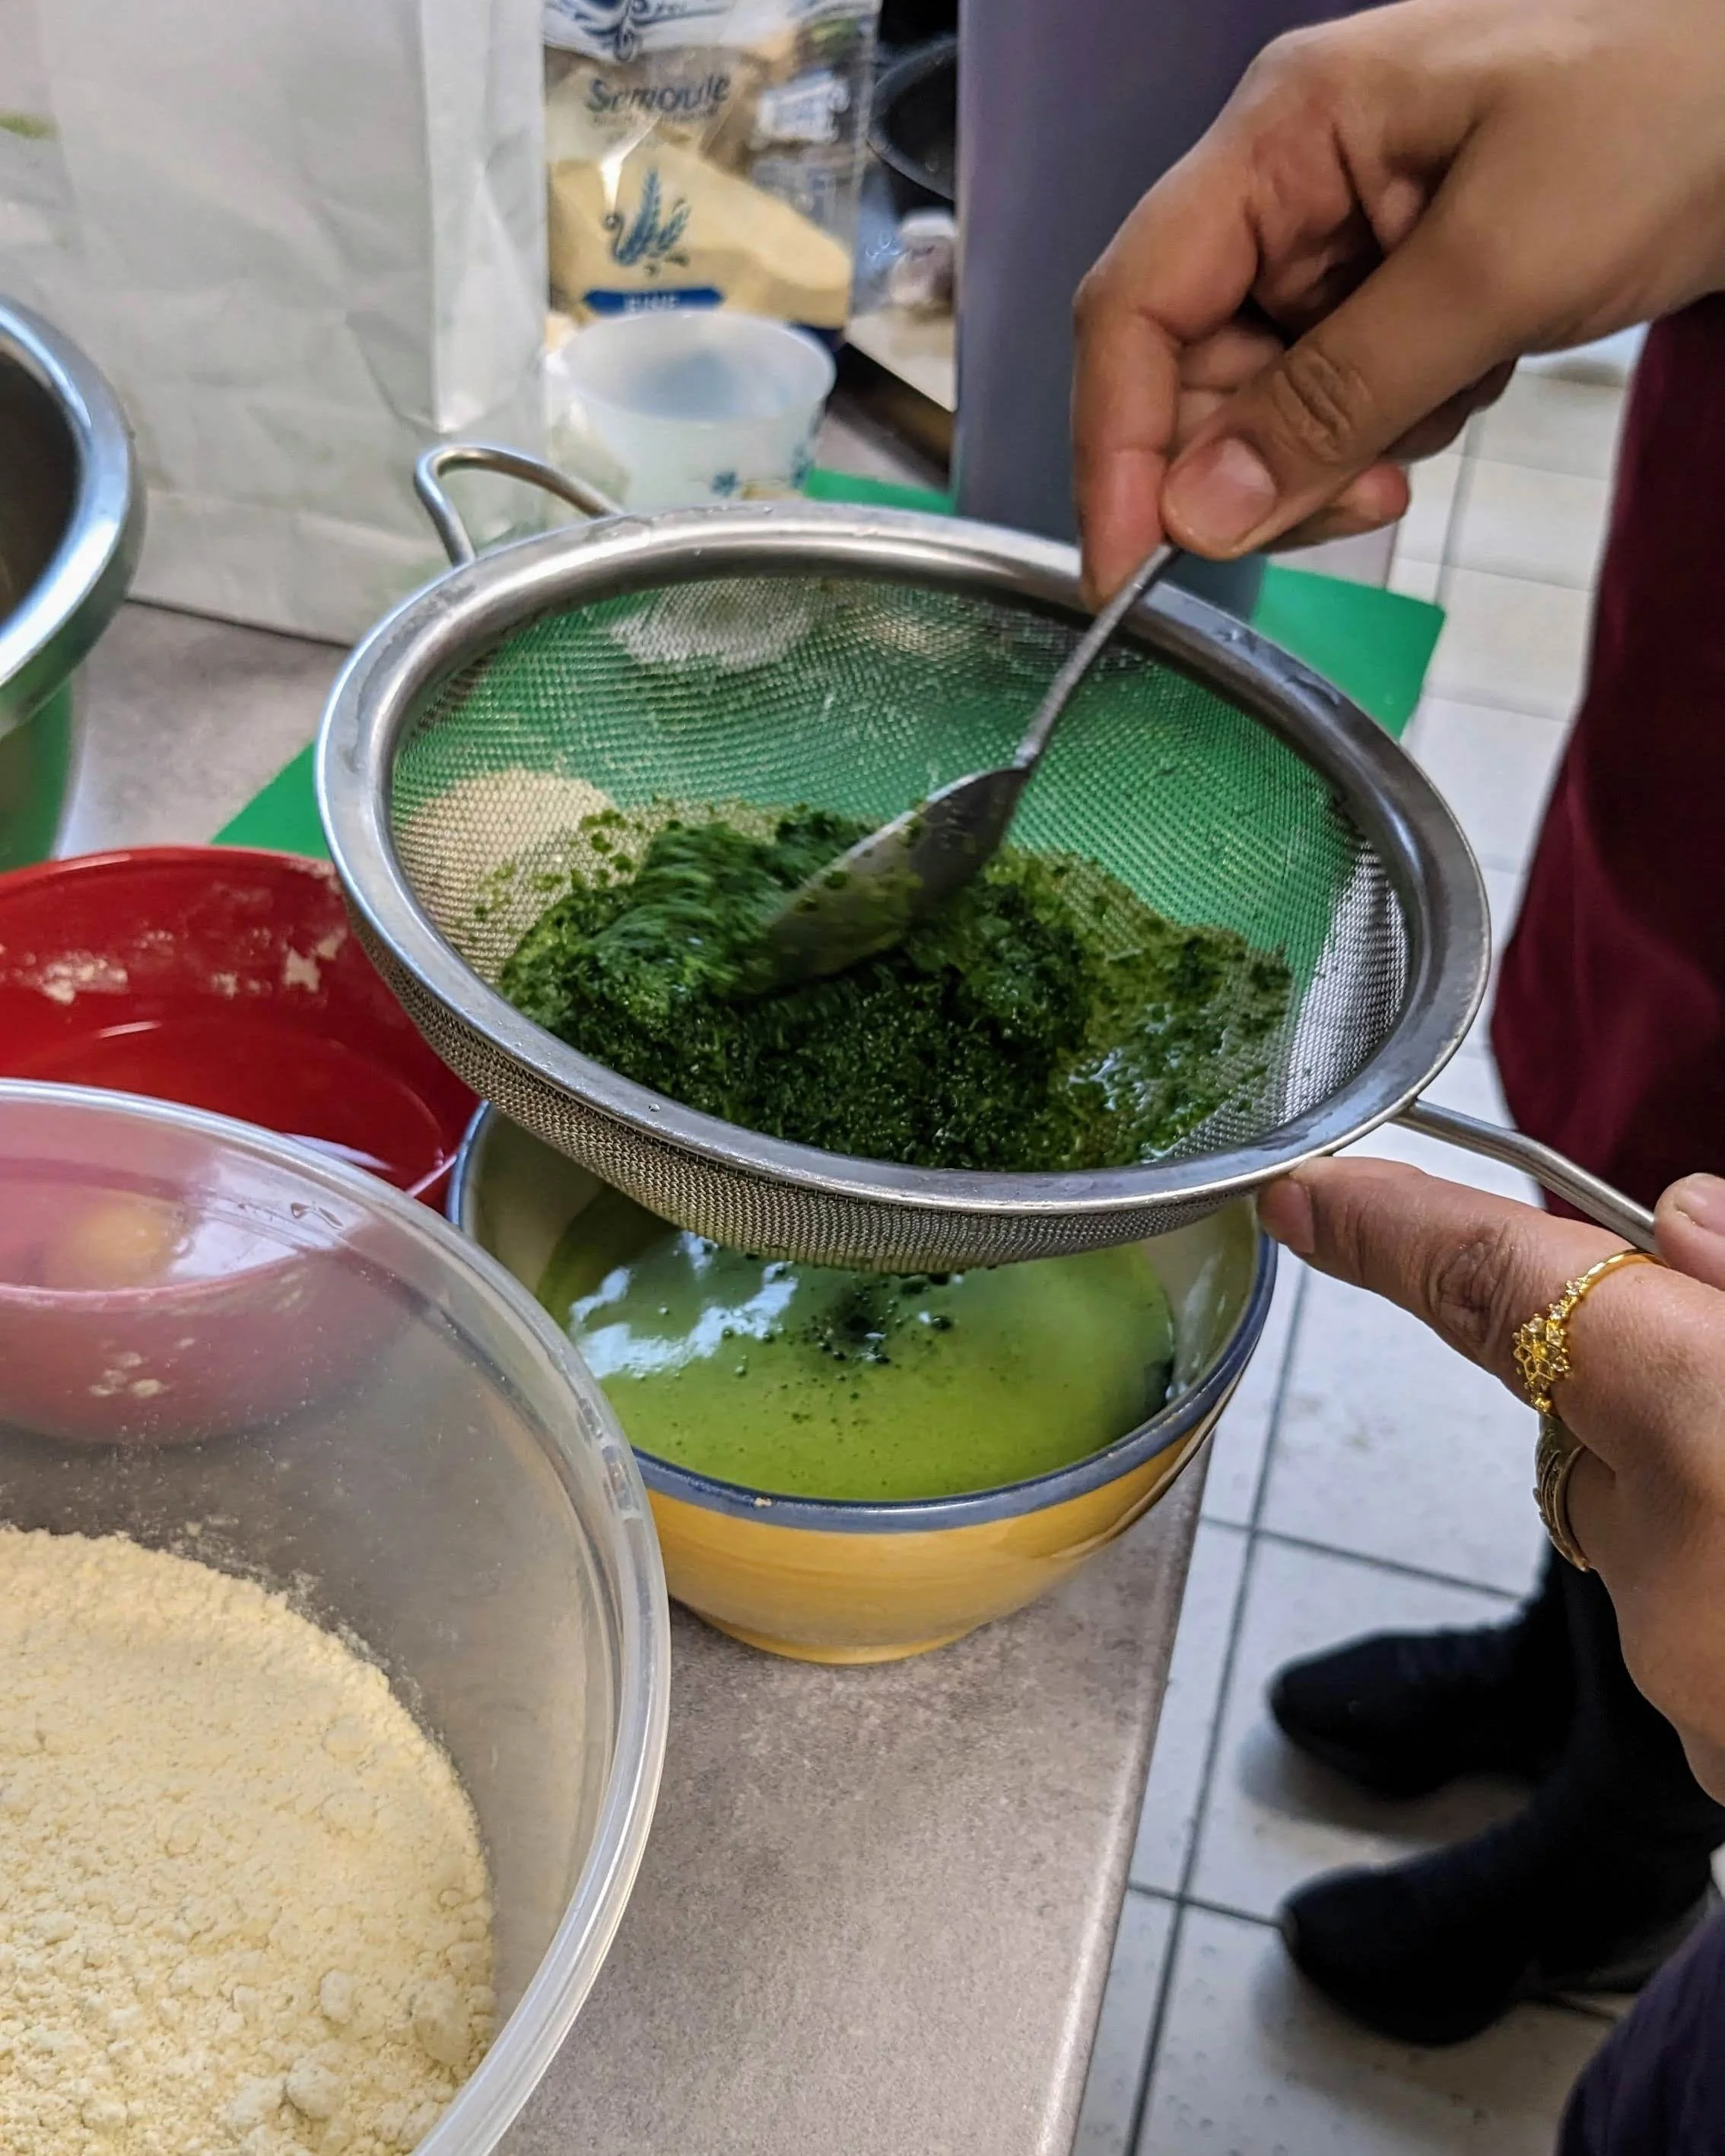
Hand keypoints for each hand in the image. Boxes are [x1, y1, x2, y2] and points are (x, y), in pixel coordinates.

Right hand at [1073, 0, 1724, 596]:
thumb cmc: (1669, 111)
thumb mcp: (1494, 268)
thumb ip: (1336, 397)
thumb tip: (1199, 514)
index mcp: (1282, 135)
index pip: (1132, 306)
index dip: (1114, 447)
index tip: (1130, 570)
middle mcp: (1287, 185)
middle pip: (1190, 370)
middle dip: (1259, 461)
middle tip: (1364, 497)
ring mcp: (1337, 237)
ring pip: (1265, 403)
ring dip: (1342, 447)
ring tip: (1451, 399)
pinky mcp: (1388, 284)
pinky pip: (1339, 399)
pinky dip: (1394, 424)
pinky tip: (1470, 379)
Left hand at [1259, 1159, 1724, 1798]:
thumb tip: (1682, 1228)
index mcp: (1708, 1428)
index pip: (1499, 1288)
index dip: (1391, 1227)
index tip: (1304, 1194)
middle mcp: (1674, 1566)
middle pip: (1585, 1399)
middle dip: (1652, 1349)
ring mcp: (1696, 1677)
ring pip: (1644, 1498)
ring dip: (1707, 1455)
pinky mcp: (1724, 1736)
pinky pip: (1693, 1587)